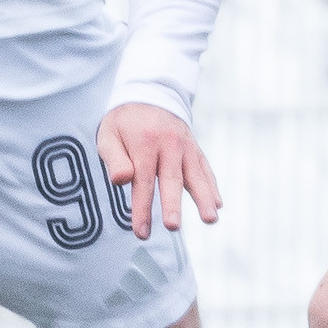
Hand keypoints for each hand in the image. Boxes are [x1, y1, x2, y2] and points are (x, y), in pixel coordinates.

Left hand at [99, 102, 220, 239]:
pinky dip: (212, 186)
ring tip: (210, 218)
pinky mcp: (195, 149)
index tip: (141, 232)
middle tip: (173, 226)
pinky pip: (205, 169)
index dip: (142, 208)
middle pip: (171, 179)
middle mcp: (169, 145)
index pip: (143, 181)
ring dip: (204, 198)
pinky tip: (218, 204)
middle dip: (172, 204)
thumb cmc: (124, 123)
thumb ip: (114, 159)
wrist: (149, 95)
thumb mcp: (109, 135)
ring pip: (195, 175)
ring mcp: (185, 147)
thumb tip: (121, 180)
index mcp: (144, 142)